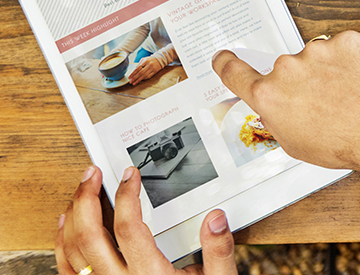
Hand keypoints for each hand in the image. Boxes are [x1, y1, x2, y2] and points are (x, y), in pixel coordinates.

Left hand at [56, 166, 233, 274]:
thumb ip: (219, 251)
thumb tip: (215, 218)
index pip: (129, 227)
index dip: (127, 195)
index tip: (130, 176)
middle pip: (89, 234)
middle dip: (86, 198)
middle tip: (92, 174)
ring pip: (71, 250)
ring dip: (71, 217)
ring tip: (79, 193)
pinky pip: (66, 269)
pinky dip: (61, 244)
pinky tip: (66, 227)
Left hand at [124, 56, 165, 83]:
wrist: (160, 59)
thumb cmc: (150, 59)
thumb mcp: (144, 59)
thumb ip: (139, 64)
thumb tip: (134, 71)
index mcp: (145, 61)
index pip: (137, 68)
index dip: (133, 74)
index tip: (129, 78)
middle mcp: (149, 65)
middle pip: (140, 73)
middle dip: (134, 78)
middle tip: (130, 82)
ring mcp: (152, 68)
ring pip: (144, 76)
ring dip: (138, 80)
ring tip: (134, 83)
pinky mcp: (155, 71)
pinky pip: (148, 76)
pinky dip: (144, 79)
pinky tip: (140, 81)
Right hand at [212, 31, 359, 185]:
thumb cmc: (341, 142)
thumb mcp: (293, 143)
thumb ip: (277, 117)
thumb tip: (278, 108)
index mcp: (268, 95)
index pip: (234, 72)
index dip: (226, 64)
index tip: (223, 57)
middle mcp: (287, 68)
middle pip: (287, 70)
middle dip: (302, 82)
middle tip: (324, 101)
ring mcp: (317, 50)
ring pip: (317, 57)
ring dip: (327, 70)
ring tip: (347, 94)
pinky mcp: (345, 40)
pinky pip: (342, 47)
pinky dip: (350, 60)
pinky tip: (358, 80)